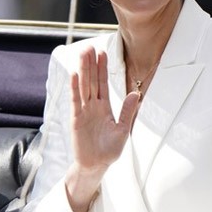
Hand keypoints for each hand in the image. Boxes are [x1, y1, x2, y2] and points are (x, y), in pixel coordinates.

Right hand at [64, 48, 139, 211]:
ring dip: (83, 70)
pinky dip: (75, 88)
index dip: (102, 68)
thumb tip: (137, 94)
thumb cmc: (109, 151)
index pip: (102, 83)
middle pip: (91, 80)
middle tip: (89, 46)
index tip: (103, 52)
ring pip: (83, 86)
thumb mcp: (123, 130)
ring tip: (82, 54)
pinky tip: (74, 74)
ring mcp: (84, 112)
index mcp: (105, 108)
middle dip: (91, 64)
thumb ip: (128, 112)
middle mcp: (93, 107)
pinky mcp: (76, 119)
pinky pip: (76, 100)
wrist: (96, 165)